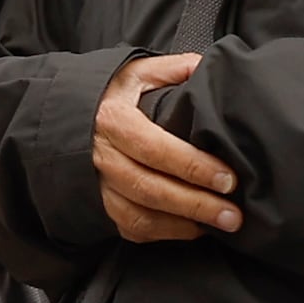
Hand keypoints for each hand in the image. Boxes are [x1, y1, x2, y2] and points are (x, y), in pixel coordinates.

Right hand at [91, 53, 241, 245]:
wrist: (70, 117)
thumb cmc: (113, 94)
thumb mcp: (138, 71)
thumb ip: (175, 69)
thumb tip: (209, 70)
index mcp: (114, 120)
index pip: (155, 148)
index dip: (193, 167)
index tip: (227, 179)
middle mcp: (102, 157)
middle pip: (150, 189)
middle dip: (196, 204)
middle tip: (233, 215)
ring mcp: (100, 186)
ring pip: (141, 215)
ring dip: (184, 224)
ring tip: (221, 226)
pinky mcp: (102, 206)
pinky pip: (133, 228)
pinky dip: (166, 233)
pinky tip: (194, 228)